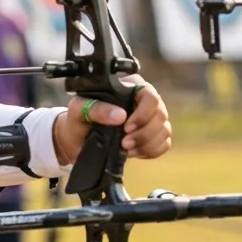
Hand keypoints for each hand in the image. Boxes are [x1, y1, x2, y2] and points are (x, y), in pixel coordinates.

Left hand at [53, 76, 171, 165]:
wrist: (77, 139)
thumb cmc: (78, 119)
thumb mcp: (78, 110)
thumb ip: (96, 109)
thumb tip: (120, 115)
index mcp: (129, 88)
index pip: (150, 96)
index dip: (142, 113)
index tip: (126, 127)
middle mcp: (143, 101)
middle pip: (160, 115)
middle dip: (144, 133)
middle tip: (124, 143)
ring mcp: (150, 119)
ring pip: (164, 130)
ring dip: (147, 144)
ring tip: (126, 149)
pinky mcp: (152, 136)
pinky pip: (164, 144)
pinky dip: (151, 151)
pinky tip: (133, 153)